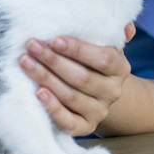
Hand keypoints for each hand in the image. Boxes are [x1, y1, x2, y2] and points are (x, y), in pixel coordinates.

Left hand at [19, 23, 135, 135]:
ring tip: (26, 62)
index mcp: (120, 68)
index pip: (102, 59)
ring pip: (71, 96)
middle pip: (82, 78)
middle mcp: (113, 91)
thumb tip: (127, 27)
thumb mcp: (105, 45)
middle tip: (32, 46)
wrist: (99, 94)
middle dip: (53, 61)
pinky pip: (68, 122)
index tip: (54, 39)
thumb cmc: (94, 62)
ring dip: (46, 78)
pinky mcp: (85, 127)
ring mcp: (100, 111)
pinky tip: (38, 93)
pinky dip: (52, 108)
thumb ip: (112, 33)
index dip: (78, 50)